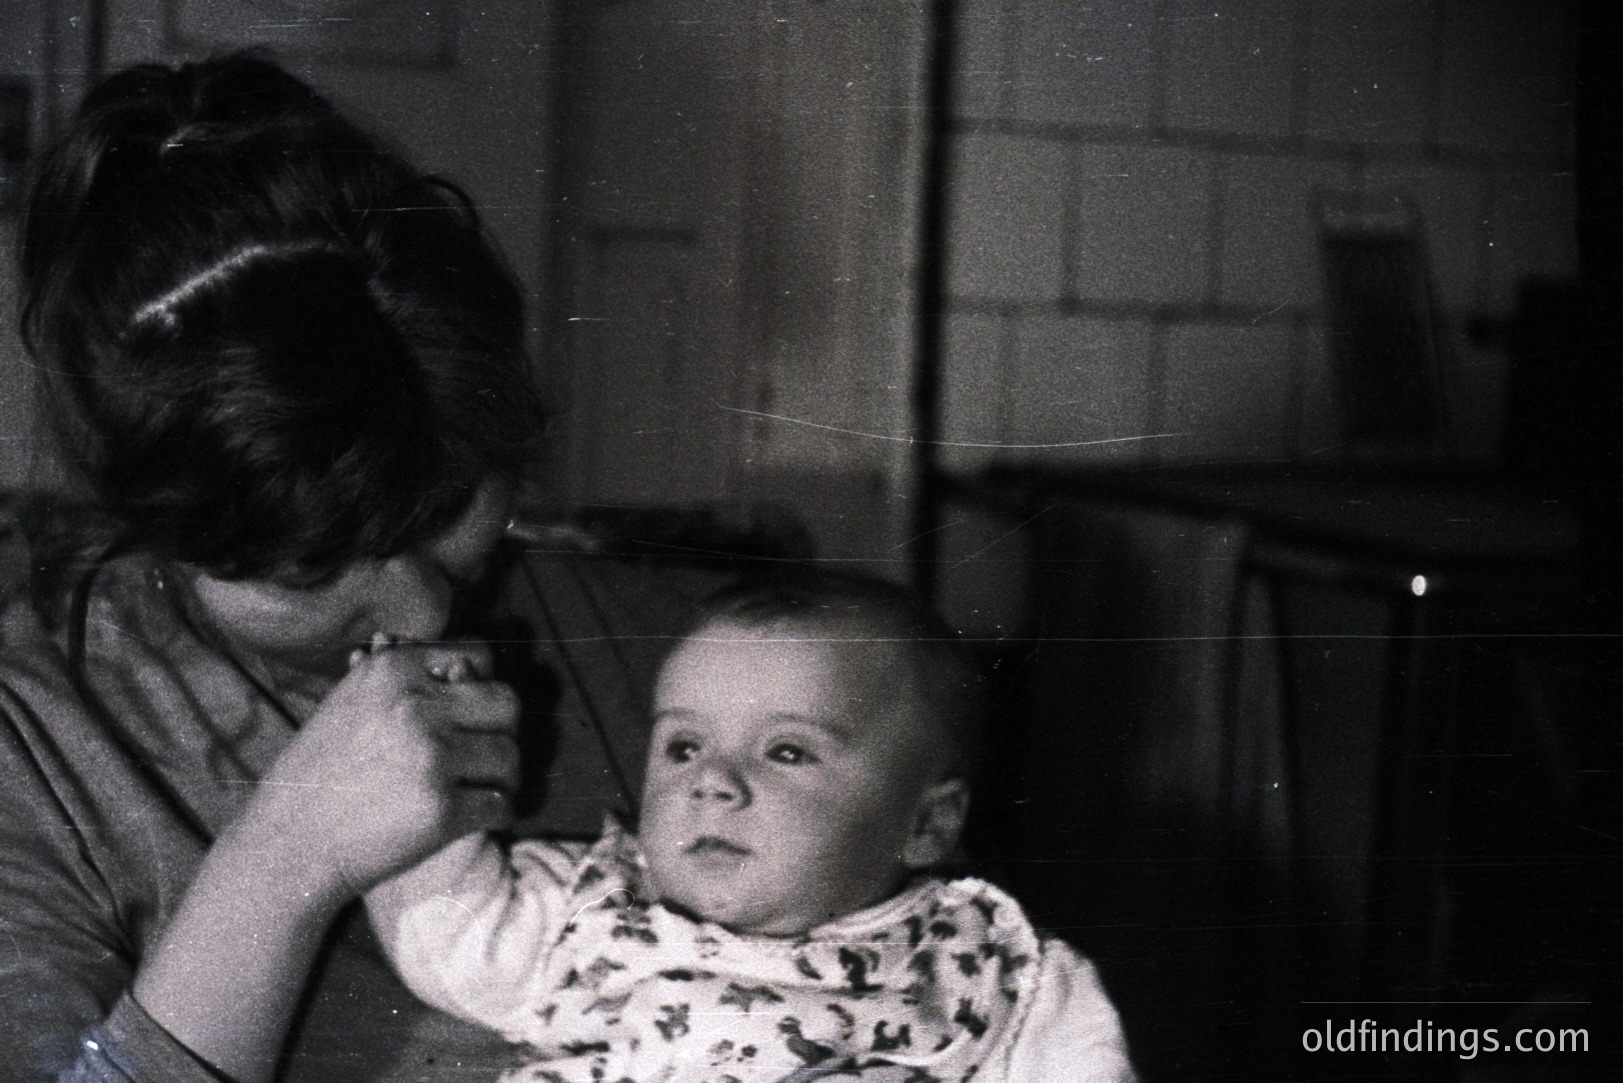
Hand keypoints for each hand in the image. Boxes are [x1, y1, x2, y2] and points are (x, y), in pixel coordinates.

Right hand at [241, 641, 519, 901]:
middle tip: (490, 756)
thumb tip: (467, 668)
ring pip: (511, 756)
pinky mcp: (441, 809)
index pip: (479, 657)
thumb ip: (406, 684)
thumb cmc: (321, 775)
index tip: (473, 715)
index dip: (483, 687)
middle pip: (507, 703)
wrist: (287, 845)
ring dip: (504, 777)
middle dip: (503, 731)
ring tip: (484, 789)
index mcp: (393, 670)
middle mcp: (416, 706)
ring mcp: (431, 758)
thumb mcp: (351, 704)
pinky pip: (501, 804)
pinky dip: (498, 814)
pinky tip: (480, 818)